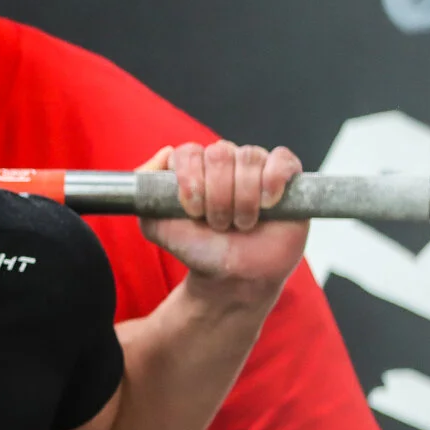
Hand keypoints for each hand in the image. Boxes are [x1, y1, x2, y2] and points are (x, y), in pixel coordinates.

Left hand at [140, 141, 308, 303]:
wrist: (232, 277)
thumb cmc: (197, 248)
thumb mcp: (155, 225)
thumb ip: (143, 189)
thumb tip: (163, 153)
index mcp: (195, 165)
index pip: (189, 152)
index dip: (191, 182)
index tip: (193, 212)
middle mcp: (225, 160)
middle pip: (220, 153)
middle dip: (218, 196)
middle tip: (219, 224)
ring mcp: (256, 166)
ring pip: (249, 158)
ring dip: (243, 199)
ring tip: (242, 224)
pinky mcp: (286, 176)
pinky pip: (282, 159)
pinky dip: (274, 180)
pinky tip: (268, 204)